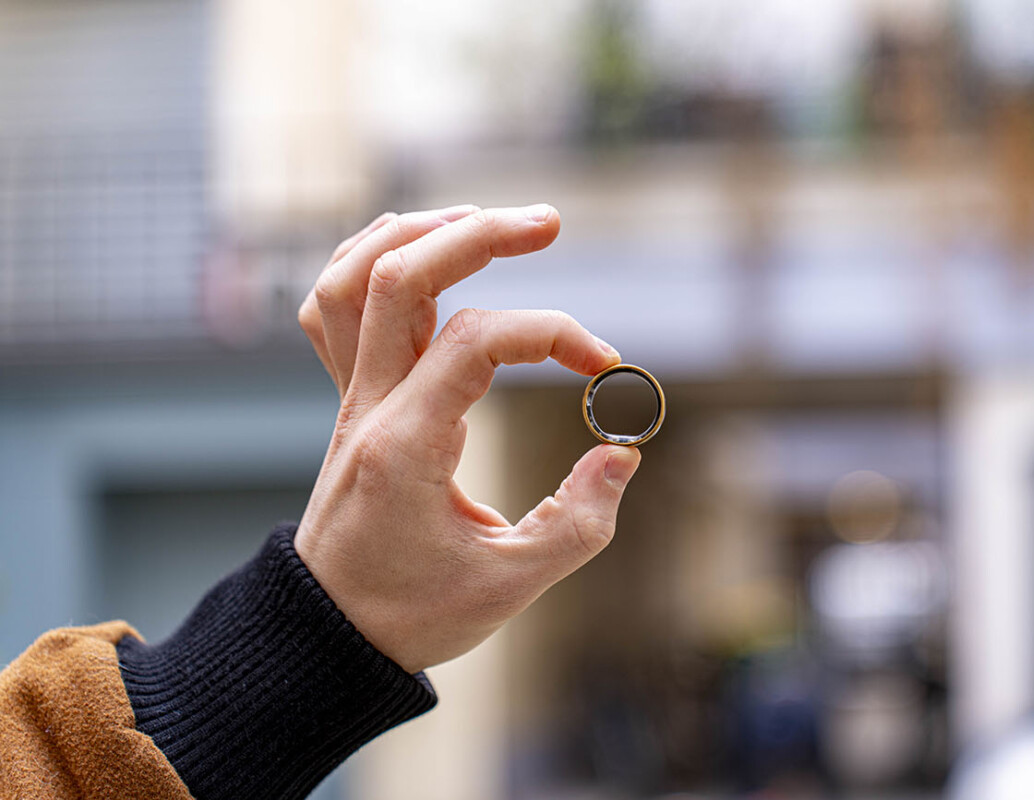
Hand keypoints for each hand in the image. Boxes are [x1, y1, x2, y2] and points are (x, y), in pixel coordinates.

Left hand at [294, 204, 641, 671]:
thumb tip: (622, 455)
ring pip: (351, 276)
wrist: (329, 634)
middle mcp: (367, 406)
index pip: (476, 342)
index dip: (551, 334)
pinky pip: (333, 306)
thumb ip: (578, 523)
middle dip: (478, 233)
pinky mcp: (350, 401)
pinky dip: (369, 260)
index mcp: (405, 446)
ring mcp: (350, 398)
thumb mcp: (510, 585)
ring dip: (417, 232)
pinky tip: (419, 251)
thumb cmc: (415, 613)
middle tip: (550, 221)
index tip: (601, 365)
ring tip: (483, 221)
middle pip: (399, 275)